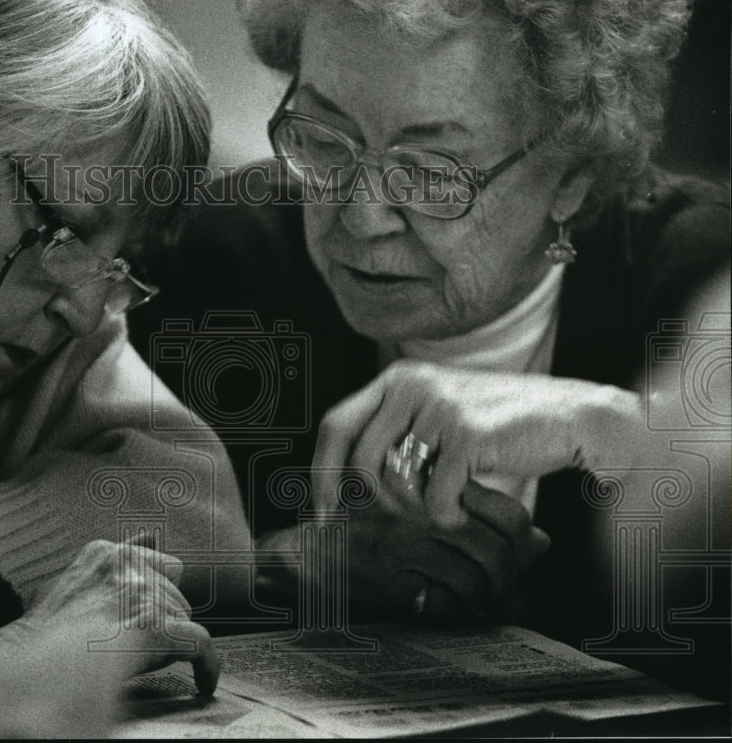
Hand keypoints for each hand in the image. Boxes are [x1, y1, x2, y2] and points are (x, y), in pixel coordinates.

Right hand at [0, 538, 218, 695]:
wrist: (30, 668)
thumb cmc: (39, 636)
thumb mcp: (65, 584)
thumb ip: (103, 563)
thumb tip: (146, 536)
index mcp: (106, 554)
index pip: (160, 564)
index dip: (159, 594)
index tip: (152, 613)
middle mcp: (128, 566)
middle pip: (175, 592)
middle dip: (165, 618)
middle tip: (140, 644)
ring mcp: (142, 594)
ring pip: (185, 617)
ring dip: (172, 640)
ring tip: (145, 661)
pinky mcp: (156, 627)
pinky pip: (199, 643)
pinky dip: (206, 664)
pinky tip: (204, 681)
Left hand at [315, 360, 640, 527]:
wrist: (573, 419)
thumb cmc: (502, 426)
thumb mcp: (439, 416)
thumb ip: (395, 435)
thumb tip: (344, 485)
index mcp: (398, 377)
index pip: (336, 424)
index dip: (321, 472)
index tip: (321, 514)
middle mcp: (411, 384)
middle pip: (360, 461)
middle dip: (379, 502)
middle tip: (409, 514)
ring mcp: (438, 406)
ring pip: (397, 483)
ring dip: (420, 509)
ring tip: (449, 501)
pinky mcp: (466, 434)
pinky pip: (434, 499)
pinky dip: (450, 516)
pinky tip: (469, 508)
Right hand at [328, 479, 547, 621]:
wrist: (304, 551)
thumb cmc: (363, 523)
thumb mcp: (420, 501)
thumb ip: (476, 512)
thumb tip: (543, 541)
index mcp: (430, 485)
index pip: (507, 514)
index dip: (527, 541)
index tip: (524, 553)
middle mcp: (423, 515)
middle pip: (500, 552)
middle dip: (515, 580)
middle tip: (511, 589)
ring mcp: (406, 550)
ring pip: (477, 583)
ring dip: (489, 602)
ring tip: (486, 603)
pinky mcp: (392, 583)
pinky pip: (445, 606)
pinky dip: (458, 614)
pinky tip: (454, 609)